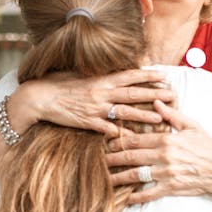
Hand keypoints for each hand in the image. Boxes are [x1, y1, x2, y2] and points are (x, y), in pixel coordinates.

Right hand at [14, 69, 175, 136]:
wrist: (39, 97)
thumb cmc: (58, 84)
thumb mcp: (80, 75)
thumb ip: (98, 75)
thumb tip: (113, 72)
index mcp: (100, 79)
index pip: (129, 75)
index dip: (147, 74)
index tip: (163, 74)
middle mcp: (101, 92)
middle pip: (132, 93)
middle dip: (153, 94)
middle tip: (172, 95)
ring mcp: (95, 108)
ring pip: (123, 112)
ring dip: (142, 115)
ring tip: (159, 117)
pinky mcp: (87, 122)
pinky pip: (105, 129)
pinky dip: (117, 133)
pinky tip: (131, 138)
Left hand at [106, 100, 211, 203]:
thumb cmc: (210, 146)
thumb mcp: (192, 125)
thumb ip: (172, 115)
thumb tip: (155, 102)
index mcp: (167, 139)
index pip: (136, 139)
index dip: (118, 140)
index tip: (105, 141)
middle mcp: (164, 156)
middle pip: (130, 157)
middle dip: (111, 158)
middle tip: (97, 159)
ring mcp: (166, 173)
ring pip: (135, 175)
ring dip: (117, 177)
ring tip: (103, 178)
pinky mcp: (171, 188)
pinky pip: (148, 194)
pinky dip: (135, 197)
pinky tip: (124, 198)